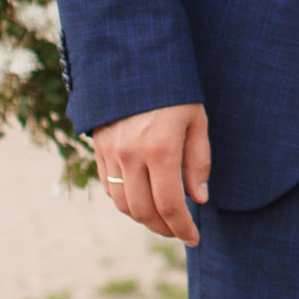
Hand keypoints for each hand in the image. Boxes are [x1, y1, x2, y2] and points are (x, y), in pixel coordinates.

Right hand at [94, 102, 209, 245]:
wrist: (133, 60)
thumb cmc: (175, 89)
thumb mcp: (197, 120)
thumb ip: (198, 162)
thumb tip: (199, 199)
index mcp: (160, 149)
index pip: (170, 206)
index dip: (183, 228)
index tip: (195, 238)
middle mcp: (130, 155)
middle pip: (143, 212)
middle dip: (164, 228)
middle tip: (181, 231)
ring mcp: (110, 153)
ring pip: (123, 204)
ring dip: (144, 218)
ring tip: (164, 218)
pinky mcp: (98, 148)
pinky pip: (108, 187)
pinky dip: (126, 201)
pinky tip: (143, 198)